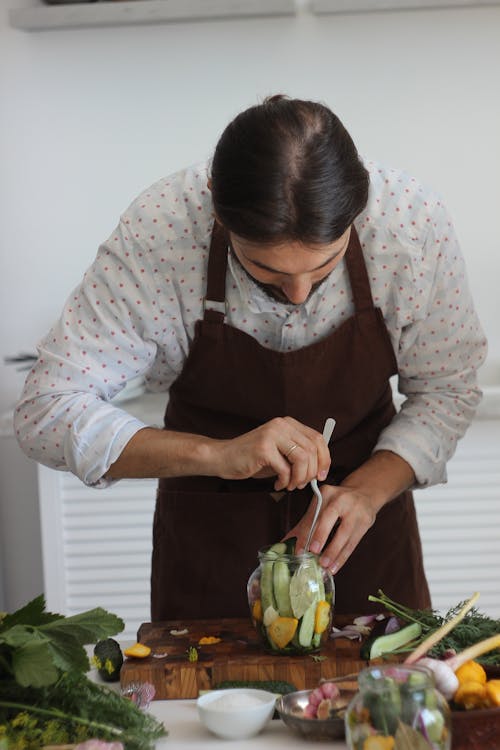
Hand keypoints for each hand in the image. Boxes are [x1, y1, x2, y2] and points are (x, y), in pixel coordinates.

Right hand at [211, 416, 330, 491]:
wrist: (223, 457)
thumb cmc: (252, 458)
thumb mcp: (279, 452)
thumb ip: (298, 455)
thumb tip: (320, 469)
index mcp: (288, 423)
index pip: (318, 438)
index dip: (324, 459)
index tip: (322, 475)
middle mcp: (281, 425)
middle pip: (312, 449)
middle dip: (312, 472)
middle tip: (302, 484)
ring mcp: (272, 435)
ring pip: (302, 459)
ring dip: (299, 478)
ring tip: (290, 485)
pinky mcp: (263, 448)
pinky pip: (285, 469)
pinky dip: (285, 481)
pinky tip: (278, 484)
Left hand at [288, 484, 377, 573]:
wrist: (365, 494)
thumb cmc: (338, 503)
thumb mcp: (322, 506)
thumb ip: (305, 524)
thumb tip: (284, 542)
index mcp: (326, 494)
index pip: (314, 514)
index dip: (306, 532)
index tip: (299, 550)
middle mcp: (341, 499)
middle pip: (330, 517)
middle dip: (320, 535)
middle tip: (313, 552)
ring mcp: (355, 510)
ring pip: (344, 533)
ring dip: (333, 551)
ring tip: (325, 566)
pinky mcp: (365, 522)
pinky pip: (353, 542)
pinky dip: (343, 556)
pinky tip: (335, 566)